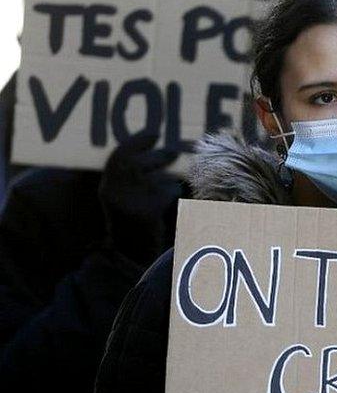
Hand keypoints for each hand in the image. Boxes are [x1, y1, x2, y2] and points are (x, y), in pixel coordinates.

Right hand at [99, 134, 181, 264]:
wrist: (130, 259)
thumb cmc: (133, 227)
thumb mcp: (126, 200)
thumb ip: (134, 179)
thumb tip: (160, 151)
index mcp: (106, 187)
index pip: (118, 156)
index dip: (137, 142)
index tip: (154, 133)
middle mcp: (113, 192)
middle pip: (138, 164)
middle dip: (158, 156)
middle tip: (173, 152)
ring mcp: (128, 202)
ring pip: (155, 179)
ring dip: (168, 180)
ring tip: (173, 185)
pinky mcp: (145, 213)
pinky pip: (165, 194)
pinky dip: (173, 194)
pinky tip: (173, 200)